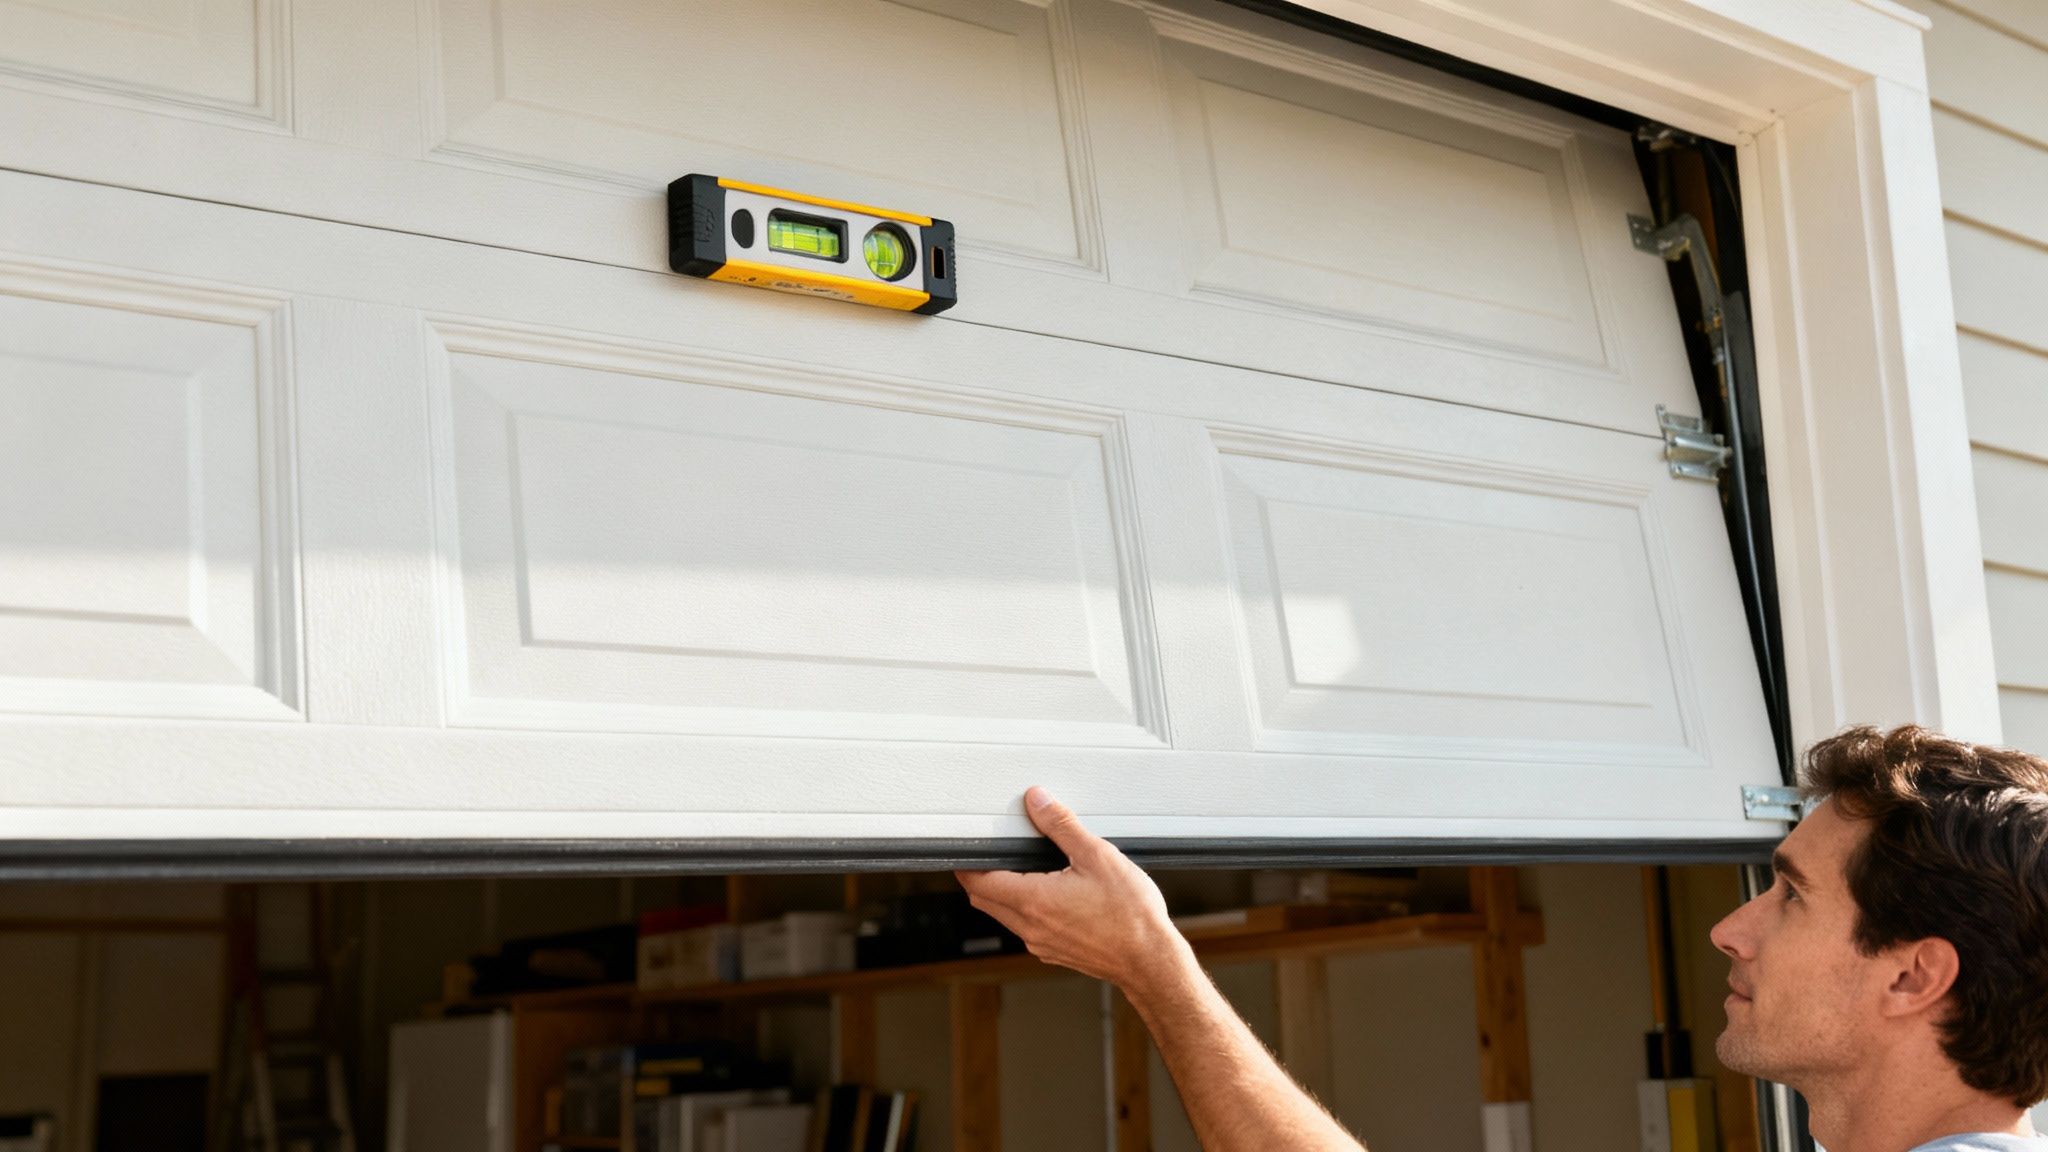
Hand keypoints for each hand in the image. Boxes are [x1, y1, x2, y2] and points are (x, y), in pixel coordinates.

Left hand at [956, 787, 1189, 990]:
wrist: (1150, 960)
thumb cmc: (1131, 915)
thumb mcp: (1097, 856)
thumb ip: (1061, 826)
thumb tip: (1037, 802)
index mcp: (1034, 900)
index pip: (978, 882)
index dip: (966, 863)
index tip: (969, 847)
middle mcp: (1031, 927)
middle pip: (984, 901)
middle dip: (978, 877)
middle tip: (988, 854)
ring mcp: (1041, 943)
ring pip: (1004, 916)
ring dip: (1001, 894)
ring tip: (1020, 870)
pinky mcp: (1055, 953)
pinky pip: (1026, 929)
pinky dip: (1024, 910)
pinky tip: (1048, 896)